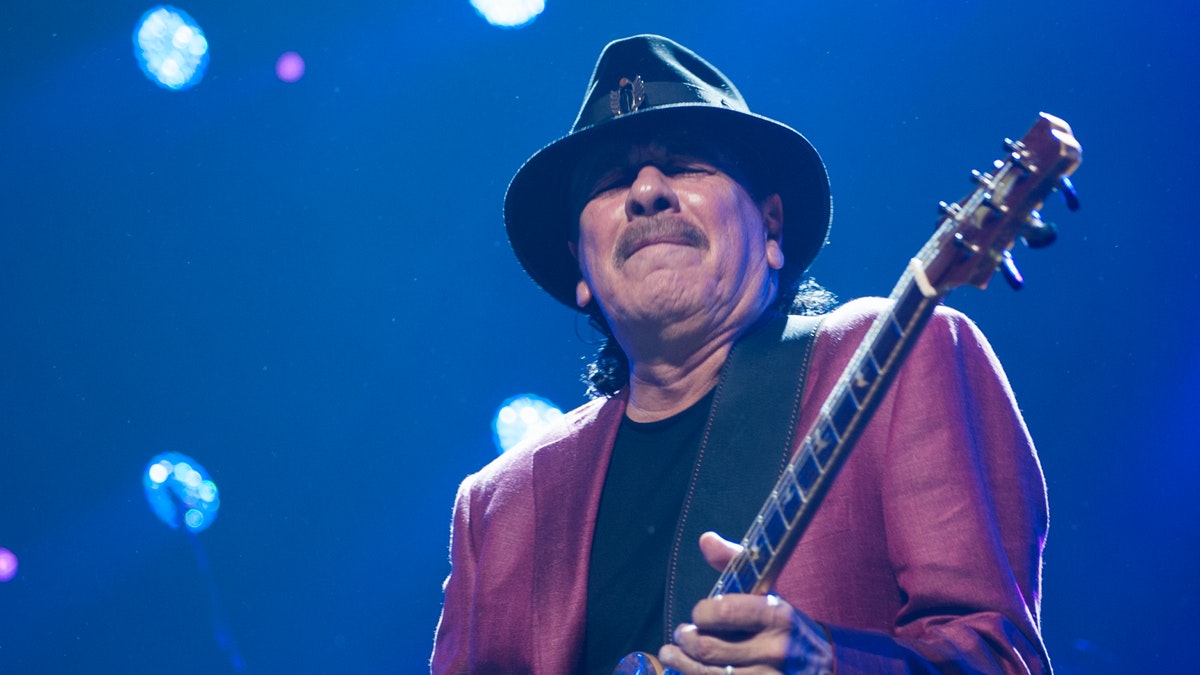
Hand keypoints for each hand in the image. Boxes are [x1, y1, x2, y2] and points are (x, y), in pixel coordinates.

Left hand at [655, 532, 833, 674]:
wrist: (828, 664)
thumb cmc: (787, 623)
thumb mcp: (770, 591)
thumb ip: (735, 563)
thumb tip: (705, 539)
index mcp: (777, 615)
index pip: (722, 611)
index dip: (701, 613)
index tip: (697, 615)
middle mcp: (775, 649)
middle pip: (708, 648)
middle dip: (685, 640)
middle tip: (679, 636)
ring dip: (682, 664)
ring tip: (672, 654)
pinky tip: (690, 673)